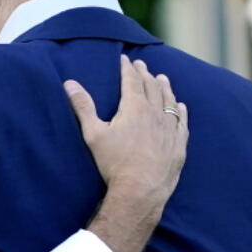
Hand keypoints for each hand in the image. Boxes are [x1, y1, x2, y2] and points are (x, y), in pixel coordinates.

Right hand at [65, 56, 188, 251]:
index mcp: (134, 108)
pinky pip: (181, 122)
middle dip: (145, 74)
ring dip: (165, 88)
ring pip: (169, 102)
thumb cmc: (114, 163)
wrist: (140, 191)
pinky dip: (180, 111)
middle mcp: (155, 114)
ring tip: (162, 78)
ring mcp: (169, 129)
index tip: (125, 59)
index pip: (131, 81)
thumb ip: (83, 107)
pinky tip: (181, 106)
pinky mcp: (178, 145)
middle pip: (151, 88)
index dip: (128, 69)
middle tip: (142, 65)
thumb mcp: (93, 134)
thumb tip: (70, 84)